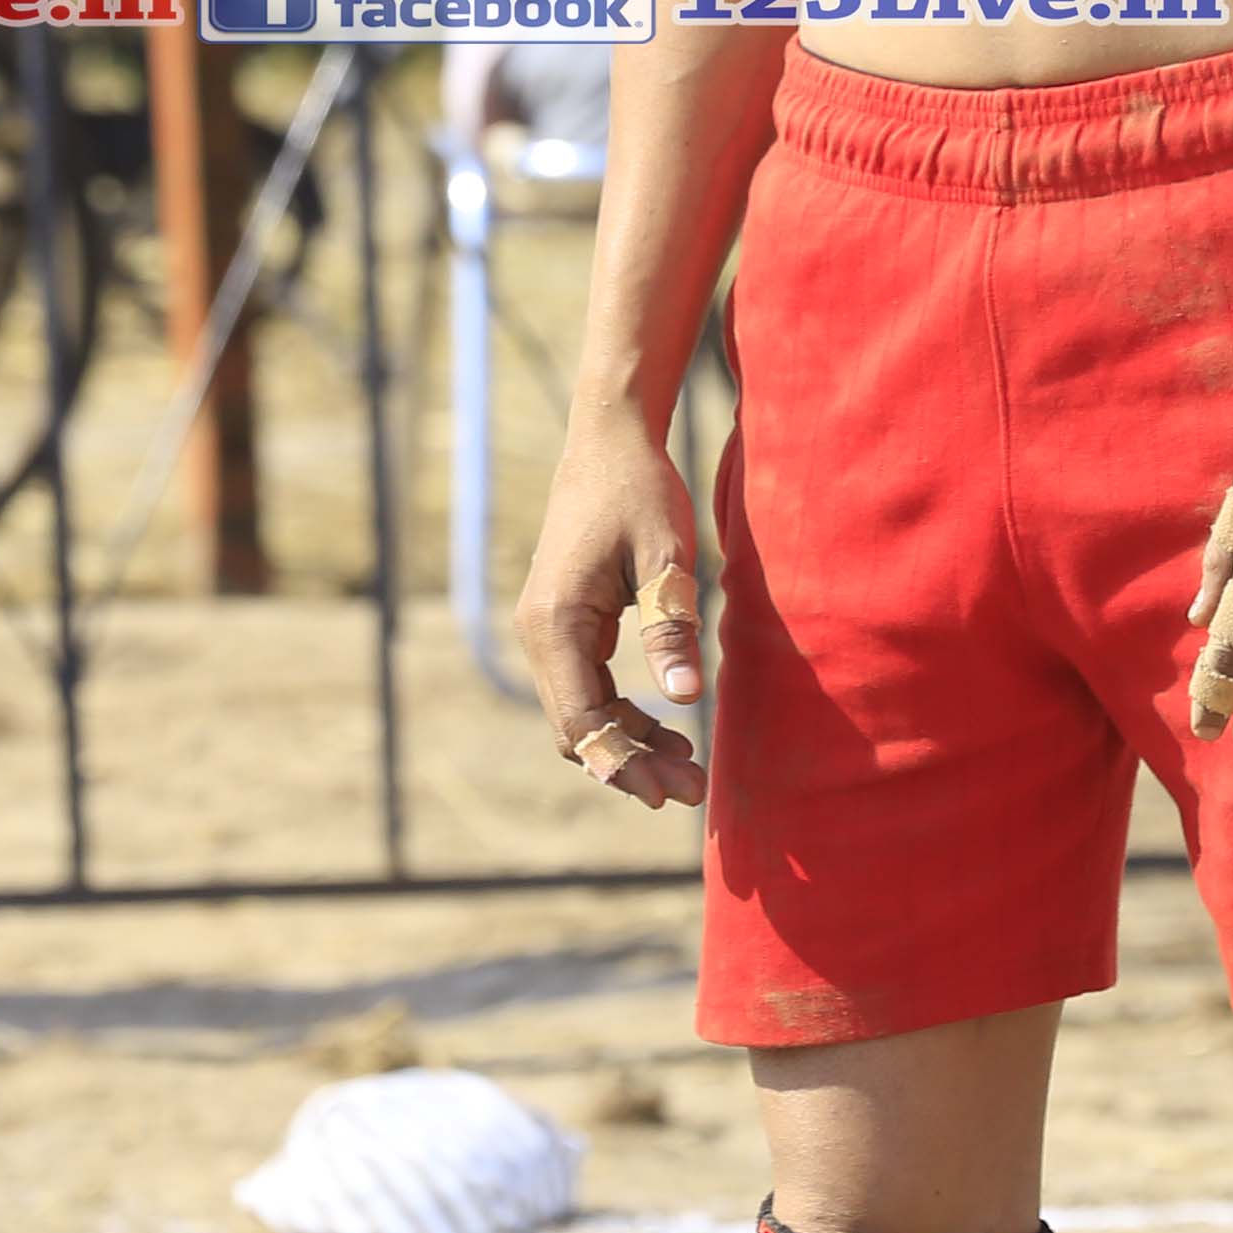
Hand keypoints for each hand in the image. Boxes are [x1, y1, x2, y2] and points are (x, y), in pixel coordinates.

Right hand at [514, 407, 712, 809]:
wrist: (610, 439)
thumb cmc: (640, 491)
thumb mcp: (666, 558)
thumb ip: (671, 627)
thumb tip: (684, 696)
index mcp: (555, 621)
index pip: (579, 719)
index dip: (620, 762)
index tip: (666, 793)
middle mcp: (539, 633)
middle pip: (577, 726)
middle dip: (631, 763)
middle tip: (693, 791)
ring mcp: (548, 630)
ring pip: (582, 712)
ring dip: (630, 742)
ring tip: (689, 768)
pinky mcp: (565, 624)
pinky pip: (588, 687)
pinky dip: (624, 714)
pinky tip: (668, 728)